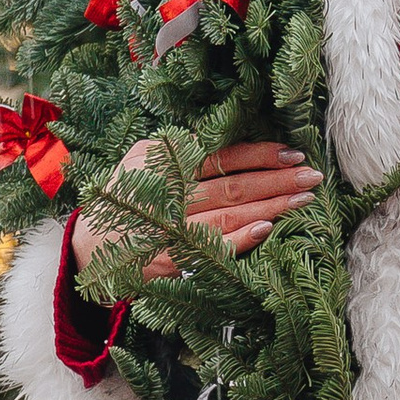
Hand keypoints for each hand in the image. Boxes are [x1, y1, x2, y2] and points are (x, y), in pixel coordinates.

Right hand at [88, 134, 322, 275]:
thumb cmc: (123, 198)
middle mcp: (170, 194)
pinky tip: (266, 230)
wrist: (87, 248)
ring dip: (270, 207)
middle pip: (233, 186)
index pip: (222, 157)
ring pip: (229, 215)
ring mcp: (170, 227)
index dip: (259, 155)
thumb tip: (221, 141)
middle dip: (277, 181)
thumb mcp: (141, 160)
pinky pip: (212, 248)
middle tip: (312, 178)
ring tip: (303, 201)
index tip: (293, 155)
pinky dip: (240, 239)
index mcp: (167, 165)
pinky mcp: (170, 257)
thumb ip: (177, 149)